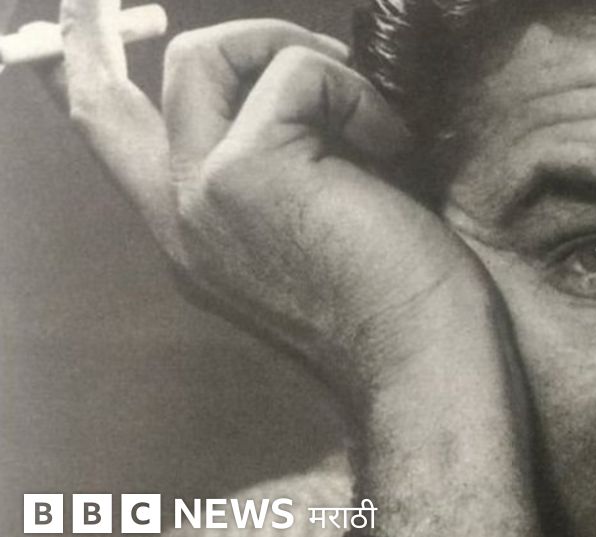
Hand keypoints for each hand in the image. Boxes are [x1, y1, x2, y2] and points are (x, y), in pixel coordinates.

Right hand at [53, 1, 544, 536]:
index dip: (88, 71)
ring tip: (368, 112)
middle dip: (190, 38)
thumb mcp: (319, 231)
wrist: (430, 365)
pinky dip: (357, 91)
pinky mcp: (242, 176)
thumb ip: (280, 172)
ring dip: (298, 54)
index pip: (112, 141)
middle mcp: (182, 220)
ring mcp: (200, 197)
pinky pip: (295, 72)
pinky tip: (395, 147)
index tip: (87, 22)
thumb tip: (299, 86)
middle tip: (264, 40)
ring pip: (207, 56)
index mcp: (198, 236)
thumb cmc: (405, 304)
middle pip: (134, 89)